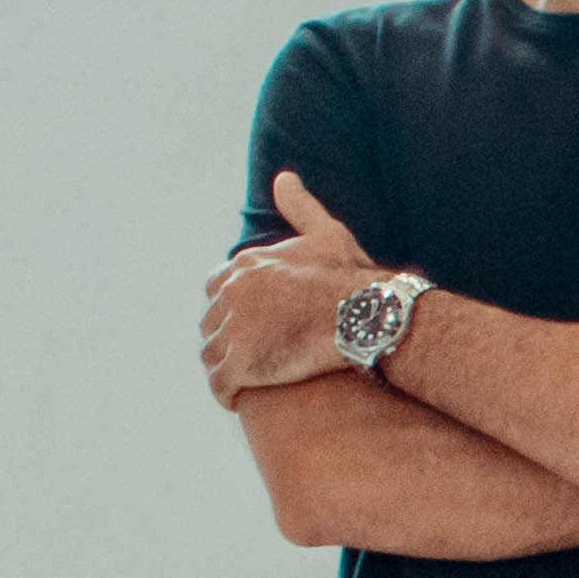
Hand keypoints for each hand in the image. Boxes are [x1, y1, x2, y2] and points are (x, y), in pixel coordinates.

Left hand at [201, 170, 387, 403]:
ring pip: (212, 356)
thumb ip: (299, 207)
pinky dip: (226, 394)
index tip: (253, 324)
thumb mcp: (325, 233)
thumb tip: (284, 178)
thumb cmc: (351, 277)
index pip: (217, 288)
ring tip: (245, 382)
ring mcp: (234, 331)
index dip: (233, 309)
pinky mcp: (242, 366)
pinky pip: (220, 385)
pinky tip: (239, 399)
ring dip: (224, 369)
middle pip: (212, 324)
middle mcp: (232, 295)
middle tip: (251, 357)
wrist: (366, 316)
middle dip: (226, 340)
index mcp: (245, 266)